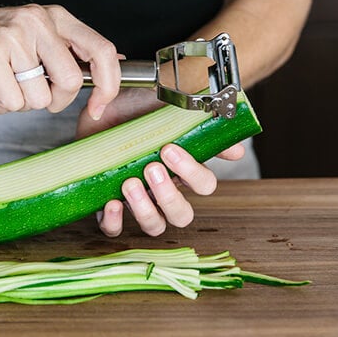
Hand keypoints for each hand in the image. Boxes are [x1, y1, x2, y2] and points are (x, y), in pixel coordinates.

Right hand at [0, 2, 120, 116]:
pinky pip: (13, 101)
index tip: (99, 107)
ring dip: (20, 102)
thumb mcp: (35, 36)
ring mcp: (13, 36)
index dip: (109, 85)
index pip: (103, 50)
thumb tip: (117, 62)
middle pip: (71, 82)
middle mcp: (38, 21)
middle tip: (29, 91)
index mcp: (56, 17)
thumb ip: (71, 49)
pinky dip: (0, 103)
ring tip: (1, 82)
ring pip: (39, 97)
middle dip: (53, 100)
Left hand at [77, 90, 242, 236]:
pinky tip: (112, 202)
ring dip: (144, 209)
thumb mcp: (170, 111)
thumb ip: (203, 128)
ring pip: (155, 226)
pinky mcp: (109, 205)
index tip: (170, 149)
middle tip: (151, 169)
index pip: (204, 185)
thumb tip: (237, 151)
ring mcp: (138, 200)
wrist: (100, 107)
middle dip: (168, 196)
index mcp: (182, 170)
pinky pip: (115, 229)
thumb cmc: (136, 110)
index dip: (191, 173)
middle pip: (182, 215)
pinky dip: (114, 222)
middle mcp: (163, 190)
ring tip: (129, 183)